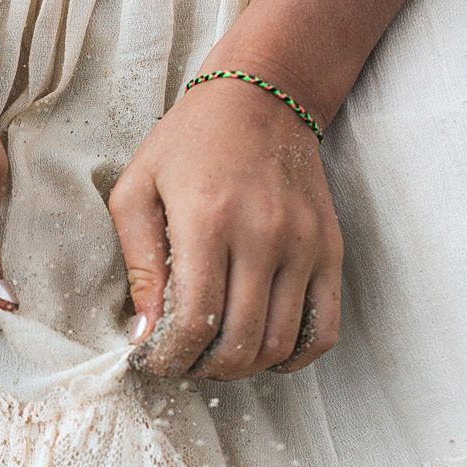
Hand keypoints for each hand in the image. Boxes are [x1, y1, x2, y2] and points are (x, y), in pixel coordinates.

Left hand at [110, 75, 342, 379]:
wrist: (262, 98)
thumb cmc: (187, 144)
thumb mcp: (136, 192)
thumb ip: (138, 265)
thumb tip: (141, 335)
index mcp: (208, 222)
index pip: (195, 322)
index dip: (171, 358)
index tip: (155, 360)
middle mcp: (263, 236)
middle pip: (239, 343)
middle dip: (203, 369)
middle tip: (183, 362)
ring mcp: (304, 245)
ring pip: (279, 343)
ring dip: (244, 367)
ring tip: (216, 355)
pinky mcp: (330, 249)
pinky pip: (324, 326)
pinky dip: (295, 355)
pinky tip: (265, 351)